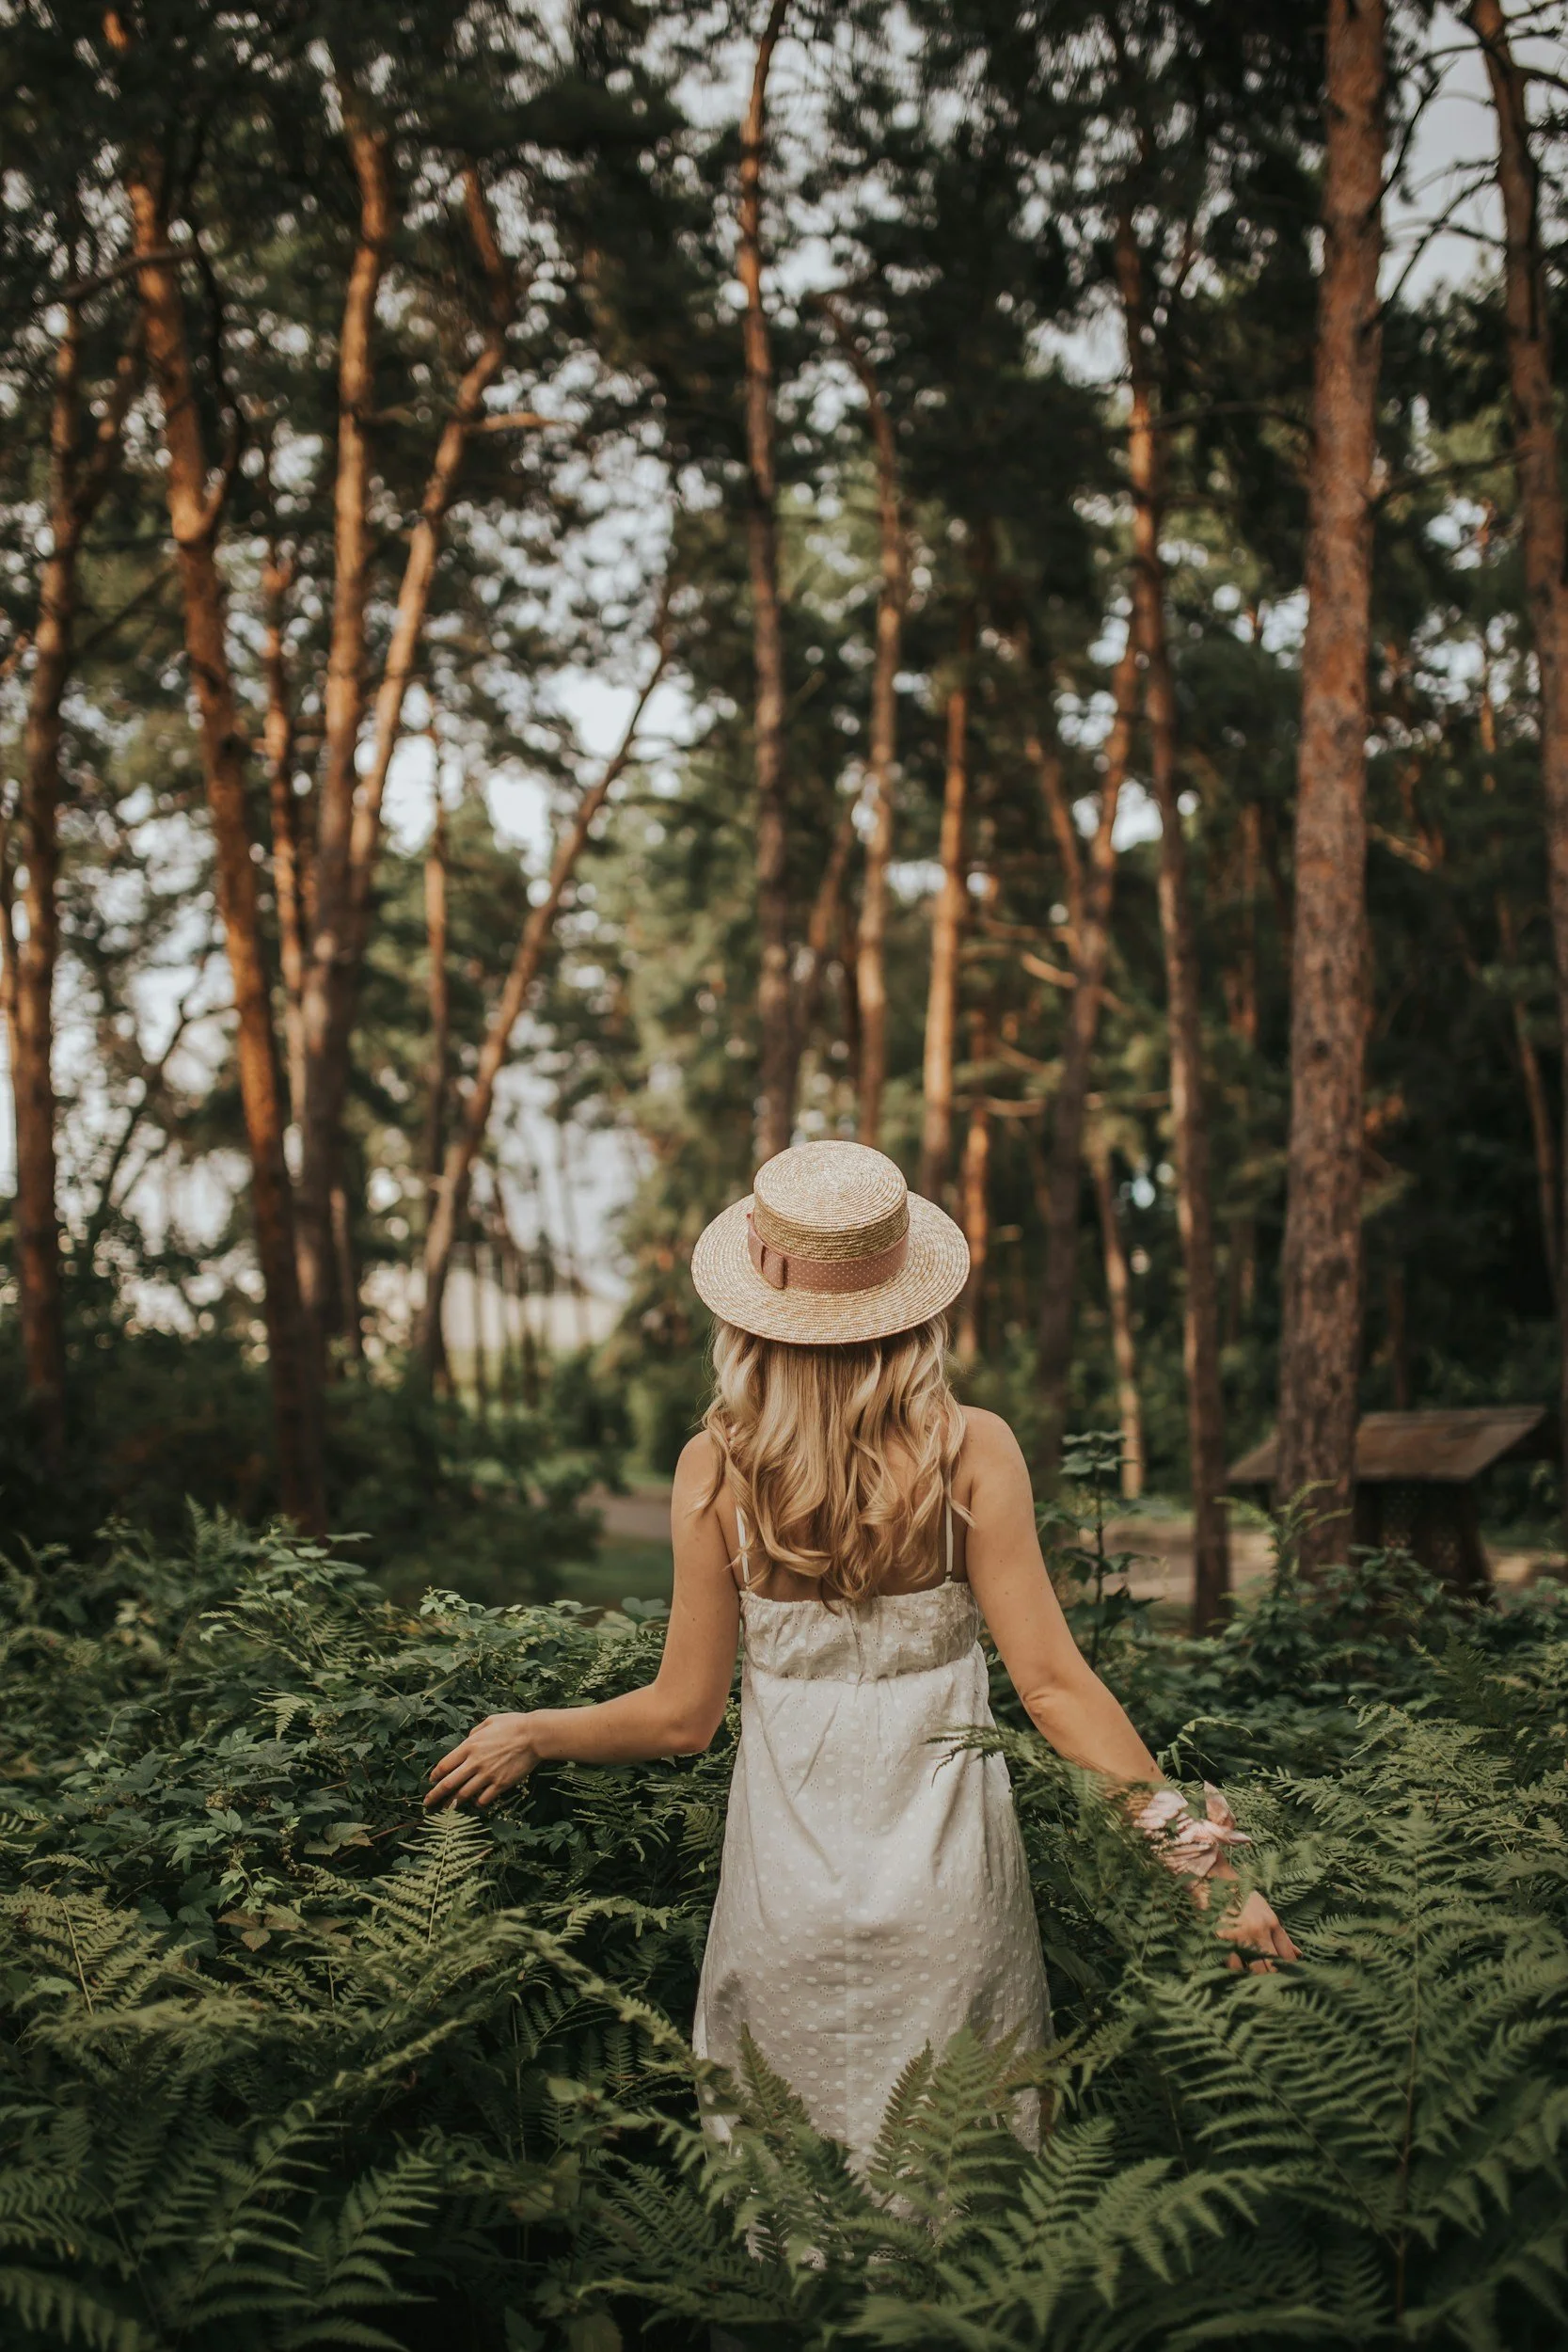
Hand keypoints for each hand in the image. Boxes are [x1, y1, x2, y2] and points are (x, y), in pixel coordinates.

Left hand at [425, 1712, 542, 1808]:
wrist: (535, 1736)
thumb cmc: (513, 1725)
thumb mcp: (490, 1721)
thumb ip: (475, 1731)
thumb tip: (469, 1737)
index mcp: (469, 1746)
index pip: (444, 1765)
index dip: (435, 1775)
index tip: (431, 1781)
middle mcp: (475, 1762)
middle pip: (448, 1783)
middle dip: (435, 1795)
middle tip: (427, 1803)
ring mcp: (487, 1775)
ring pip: (463, 1794)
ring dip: (453, 1803)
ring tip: (446, 1809)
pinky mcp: (500, 1784)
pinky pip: (483, 1799)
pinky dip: (477, 1803)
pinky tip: (476, 1803)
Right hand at [1203, 1880, 1298, 1972]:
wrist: (1214, 1884)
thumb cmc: (1243, 1899)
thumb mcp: (1266, 1912)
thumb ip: (1282, 1935)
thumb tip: (1299, 1955)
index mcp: (1271, 1922)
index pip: (1286, 1954)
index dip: (1288, 1969)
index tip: (1288, 1977)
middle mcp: (1258, 1930)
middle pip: (1272, 1964)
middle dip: (1274, 1976)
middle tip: (1274, 1984)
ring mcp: (1240, 1936)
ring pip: (1254, 1968)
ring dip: (1257, 1976)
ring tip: (1258, 1980)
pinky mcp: (1222, 1940)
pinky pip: (1235, 1965)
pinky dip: (1239, 1970)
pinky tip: (1241, 1969)